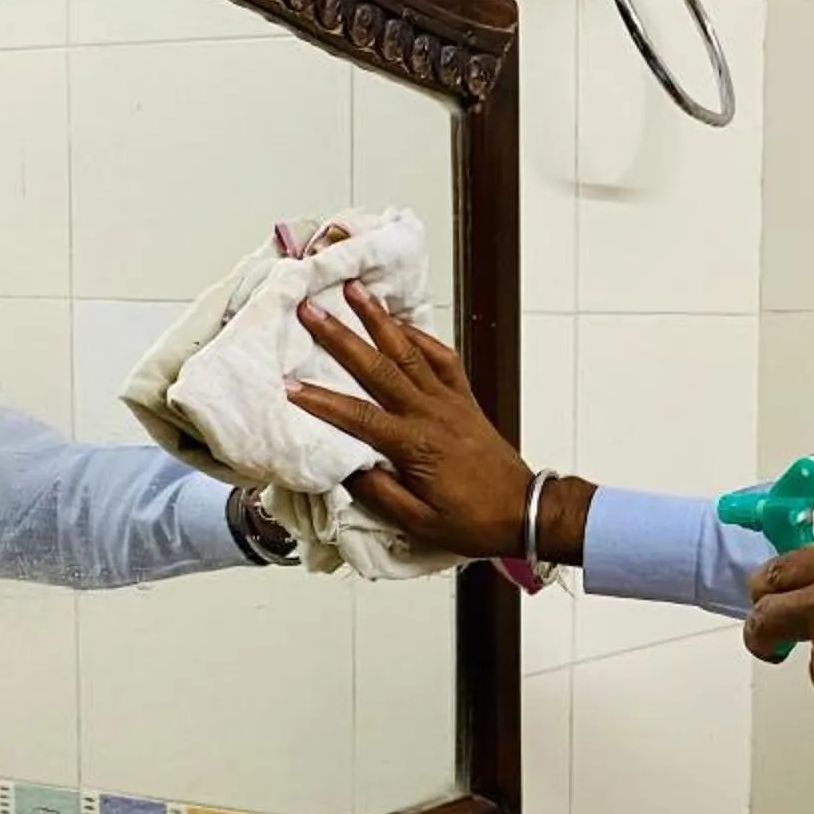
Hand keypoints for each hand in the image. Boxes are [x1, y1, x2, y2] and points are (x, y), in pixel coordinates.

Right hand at [289, 284, 539, 559]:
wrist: (524, 511)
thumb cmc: (473, 521)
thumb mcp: (420, 523)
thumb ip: (381, 495)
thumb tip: (346, 468)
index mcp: (415, 445)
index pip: (358, 417)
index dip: (321, 401)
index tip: (289, 385)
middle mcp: (431, 413)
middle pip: (378, 368)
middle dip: (341, 337)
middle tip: (312, 309)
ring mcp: (450, 400)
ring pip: (409, 351)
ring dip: (379, 319)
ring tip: (355, 290)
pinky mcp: (465, 398)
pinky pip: (442, 358)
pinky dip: (420, 336)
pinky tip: (400, 323)